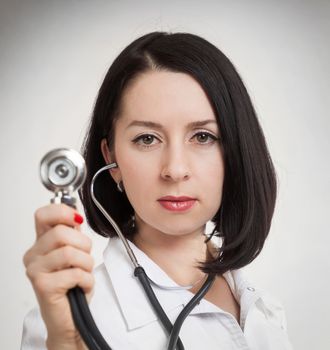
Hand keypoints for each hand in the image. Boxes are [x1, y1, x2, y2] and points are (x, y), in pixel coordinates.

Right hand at [23, 204, 93, 348]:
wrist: (70, 317)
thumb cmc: (72, 285)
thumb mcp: (76, 253)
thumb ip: (73, 233)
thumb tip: (76, 214)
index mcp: (41, 243)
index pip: (43, 215)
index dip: (63, 212)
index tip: (77, 220)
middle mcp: (34, 254)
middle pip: (61, 232)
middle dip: (83, 244)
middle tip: (85, 258)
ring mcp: (35, 270)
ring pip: (69, 252)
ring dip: (86, 264)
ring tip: (84, 274)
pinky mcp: (43, 286)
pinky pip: (75, 273)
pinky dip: (87, 280)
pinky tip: (82, 286)